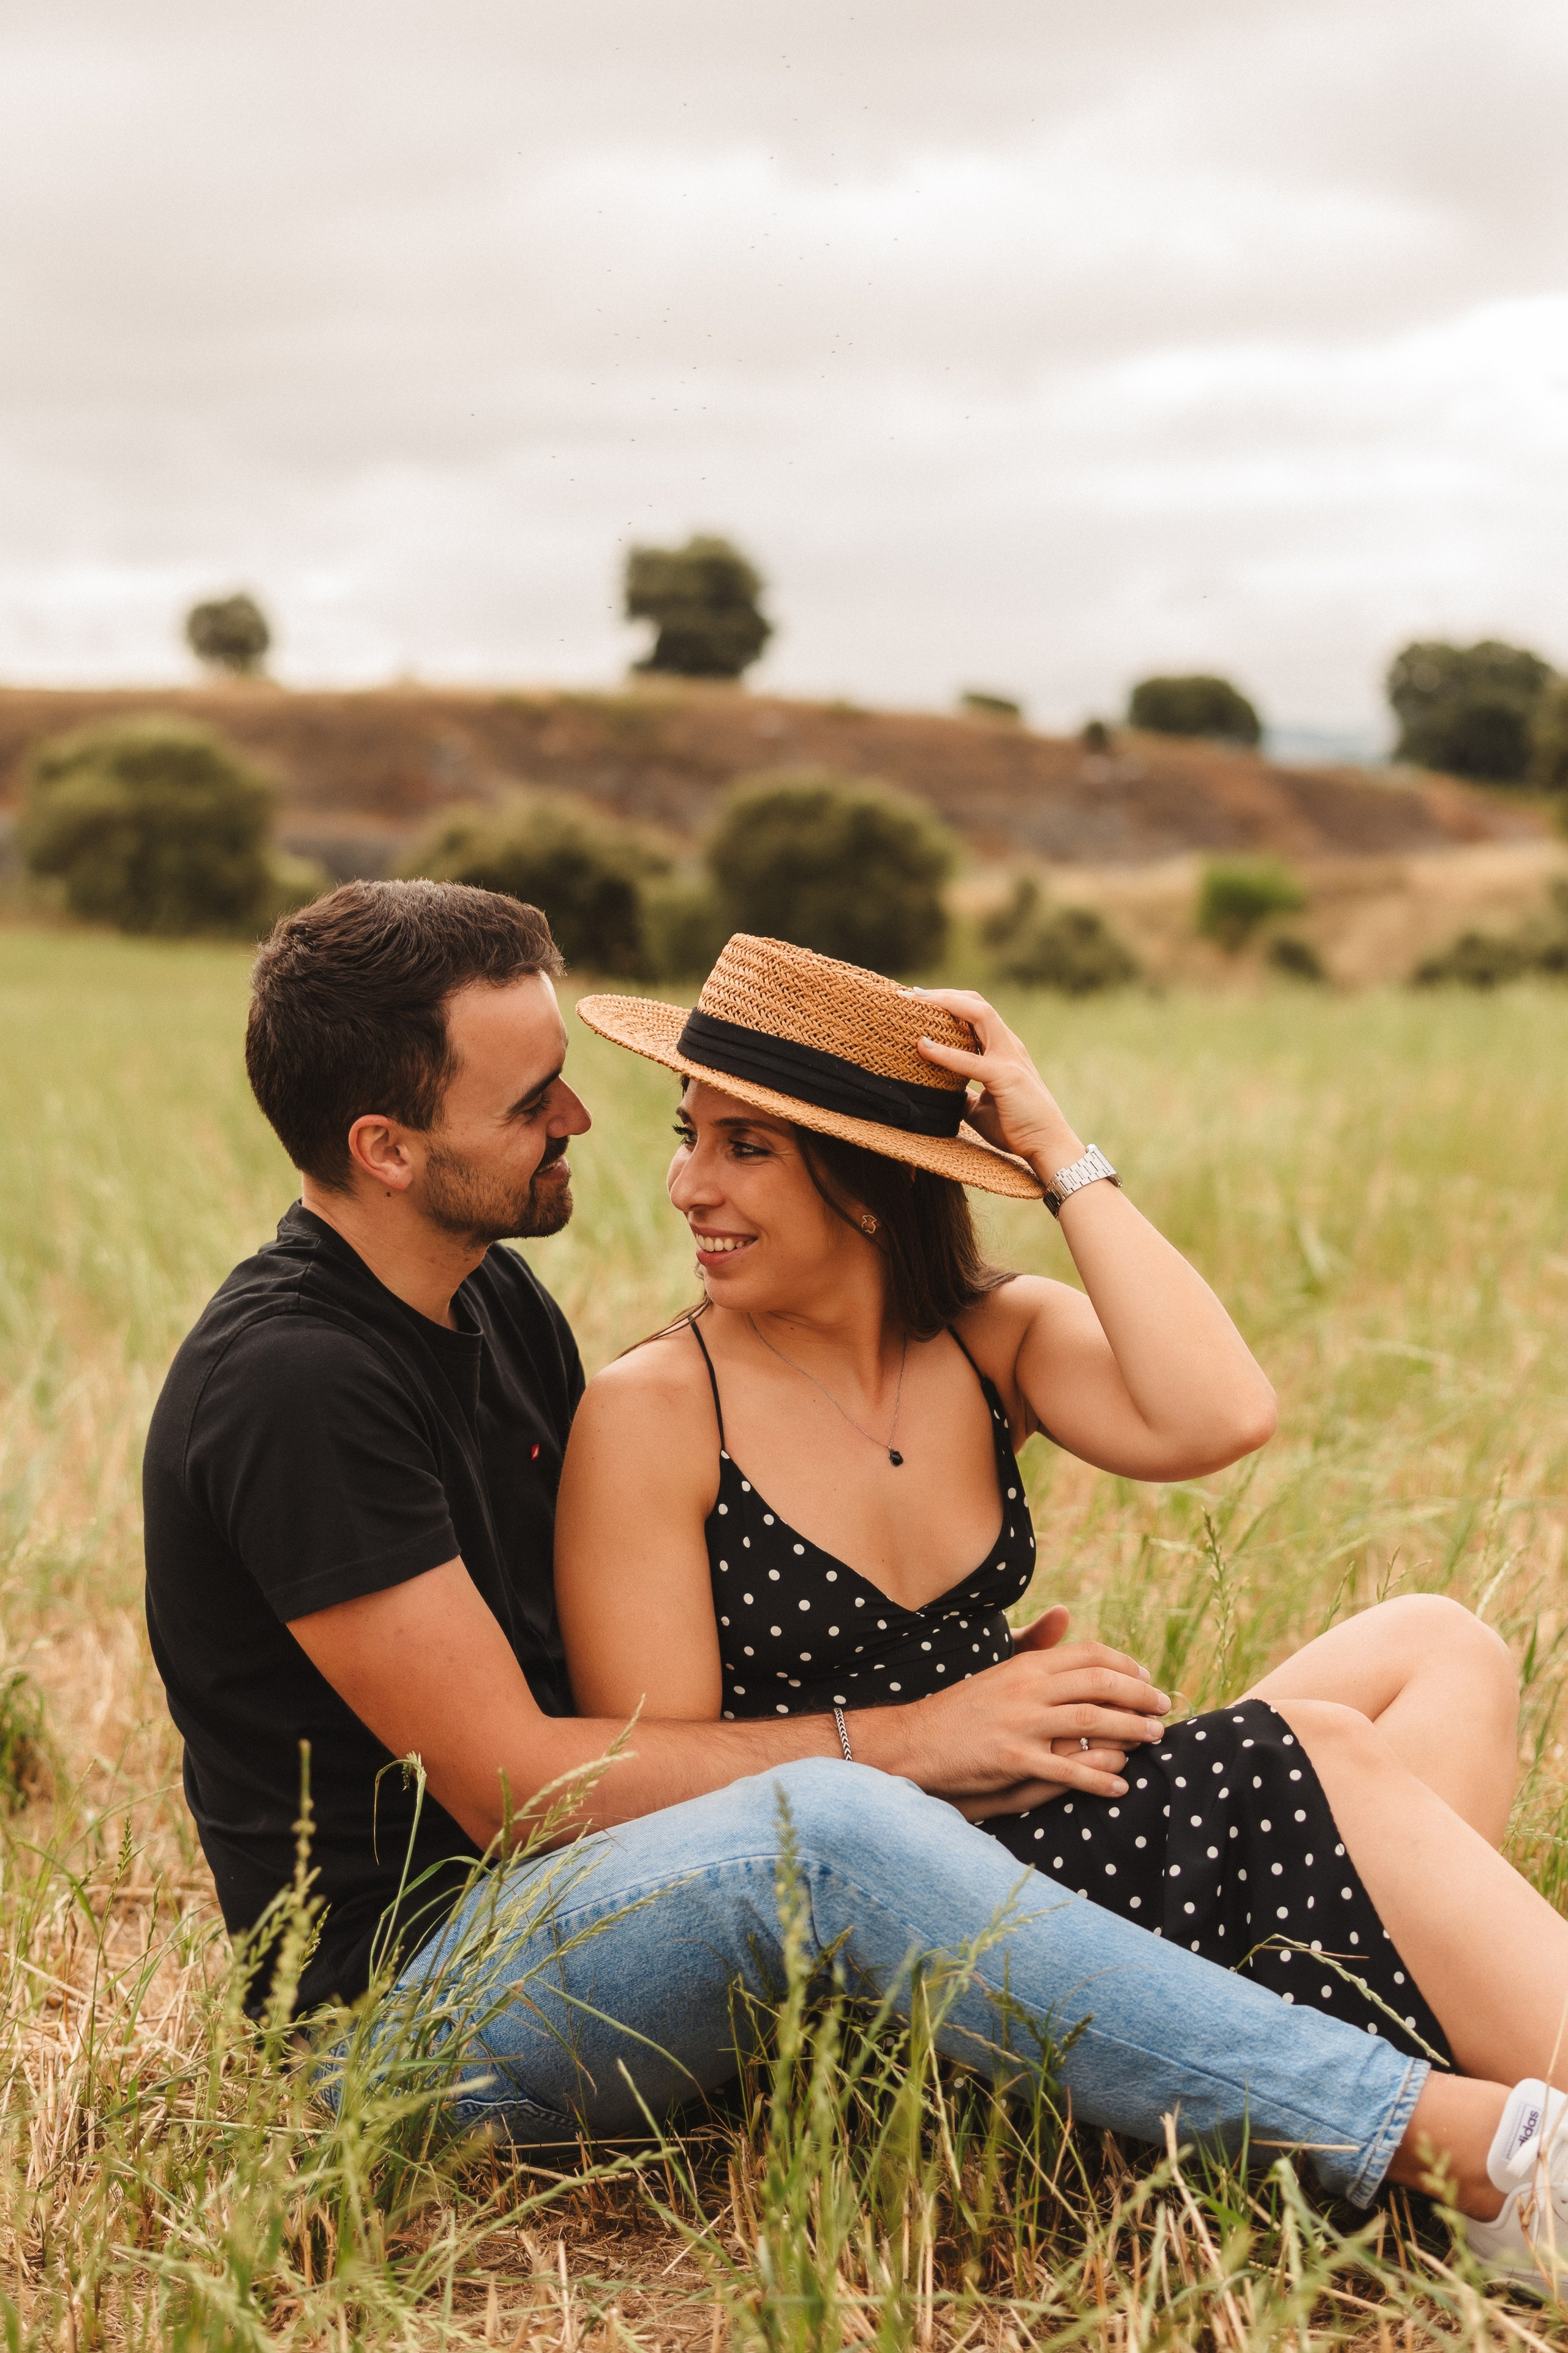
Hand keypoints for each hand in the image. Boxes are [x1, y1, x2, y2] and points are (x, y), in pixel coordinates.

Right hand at [857, 1612, 1168, 1805]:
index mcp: (1027, 1665)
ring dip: (1131, 1730)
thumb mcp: (1001, 1670)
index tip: (1147, 1680)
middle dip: (1140, 1695)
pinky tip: (1120, 1785)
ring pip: (1092, 1721)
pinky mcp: (1013, 1759)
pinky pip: (1068, 1769)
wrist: (915, 1741)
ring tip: (1154, 1738)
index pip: (1091, 1655)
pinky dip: (1100, 1777)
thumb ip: (1036, 1645)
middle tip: (1164, 1708)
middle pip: (1100, 1684)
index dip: (1127, 1666)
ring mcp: (1020, 1723)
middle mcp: (1027, 1688)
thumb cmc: (963, 1709)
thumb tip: (1064, 1612)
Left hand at [903, 986, 1082, 1180]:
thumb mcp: (981, 1107)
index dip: (947, 1002)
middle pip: (976, 1003)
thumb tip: (941, 1093)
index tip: (916, 1001)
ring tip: (915, 1003)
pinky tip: (923, 1046)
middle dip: (942, 995)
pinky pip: (971, 1059)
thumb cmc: (1017, 1126)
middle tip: (908, 994)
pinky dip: (945, 1051)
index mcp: (1003, 1049)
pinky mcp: (1005, 1076)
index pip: (974, 1013)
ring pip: (979, 1014)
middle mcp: (1007, 1045)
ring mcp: (1009, 1057)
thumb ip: (965, 1094)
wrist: (1047, 1145)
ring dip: (945, 1004)